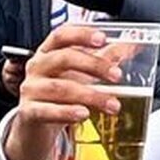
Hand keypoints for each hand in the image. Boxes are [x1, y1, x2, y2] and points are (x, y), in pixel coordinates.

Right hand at [3, 23, 120, 159]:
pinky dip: (66, 112)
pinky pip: (47, 110)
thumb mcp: (79, 74)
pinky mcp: (28, 112)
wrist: (35, 125)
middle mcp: (37, 67)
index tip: (102, 38)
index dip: (81, 34)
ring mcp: (30, 89)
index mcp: (48, 52)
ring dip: (90, 95)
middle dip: (93, 65)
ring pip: (61, 88)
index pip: (61, 35)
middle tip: (117, 76)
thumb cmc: (58, 94)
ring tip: (111, 104)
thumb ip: (104, 58)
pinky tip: (83, 114)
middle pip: (64, 58)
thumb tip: (131, 45)